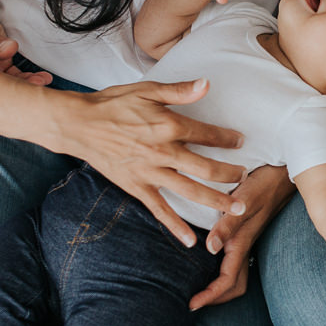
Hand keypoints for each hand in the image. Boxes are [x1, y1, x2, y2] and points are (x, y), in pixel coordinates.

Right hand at [55, 78, 246, 246]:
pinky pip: (159, 210)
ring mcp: (149, 173)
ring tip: (235, 210)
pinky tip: (191, 240)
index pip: (207, 135)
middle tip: (246, 178)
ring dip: (214, 202)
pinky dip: (175, 226)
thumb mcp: (146, 90)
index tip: (240, 142)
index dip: (227, 139)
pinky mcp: (136, 187)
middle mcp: (162, 152)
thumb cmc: (112, 104)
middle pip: (205, 168)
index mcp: (167, 126)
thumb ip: (179, 91)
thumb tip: (207, 84)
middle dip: (229, 175)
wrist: (79, 124)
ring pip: (189, 191)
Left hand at [190, 164, 295, 309]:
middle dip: (216, 298)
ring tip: (199, 288)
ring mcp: (247, 240)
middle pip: (234, 285)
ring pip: (236, 274)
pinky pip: (235, 260)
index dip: (210, 296)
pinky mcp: (247, 232)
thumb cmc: (263, 185)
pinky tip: (209, 261)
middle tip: (194, 302)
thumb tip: (210, 248)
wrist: (283, 172)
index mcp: (242, 243)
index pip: (227, 281)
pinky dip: (222, 270)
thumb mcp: (243, 203)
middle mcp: (245, 246)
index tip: (192, 305)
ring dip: (219, 287)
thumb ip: (226, 226)